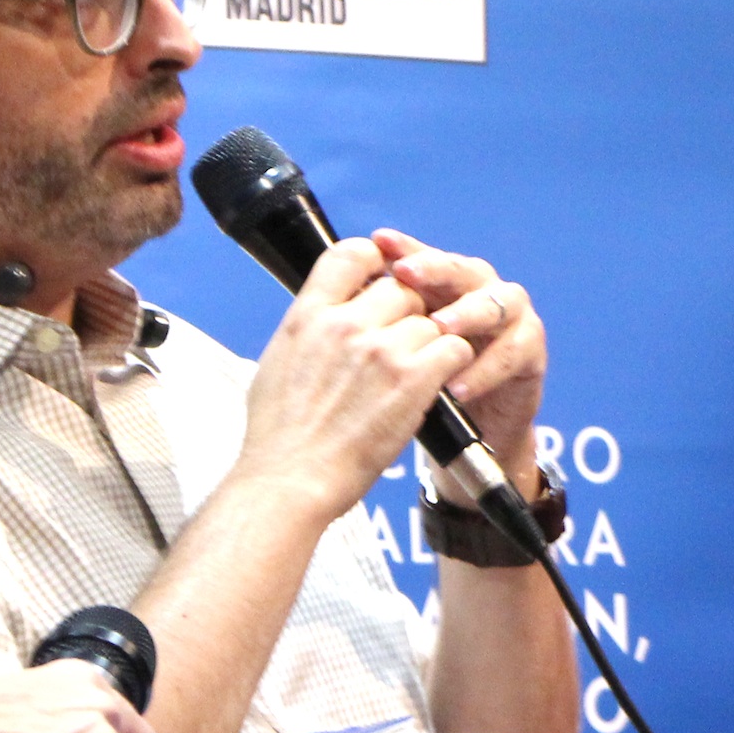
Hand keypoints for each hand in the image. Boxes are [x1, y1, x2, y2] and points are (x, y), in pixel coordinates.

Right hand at [235, 236, 479, 515]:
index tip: (385, 276)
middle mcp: (345, 324)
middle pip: (403, 289)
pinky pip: (454, 348)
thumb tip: (325, 314)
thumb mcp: (278, 362)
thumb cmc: (281, 436)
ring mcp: (381, 350)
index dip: (377, 261)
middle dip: (410, 313)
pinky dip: (454, 364)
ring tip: (419, 372)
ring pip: (433, 321)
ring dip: (434, 343)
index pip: (352, 253)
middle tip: (407, 343)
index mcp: (308, 315)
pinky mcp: (412, 379)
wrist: (290, 479)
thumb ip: (310, 328)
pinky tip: (441, 381)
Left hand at [373, 228, 547, 474]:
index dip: (403, 247)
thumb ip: (375, 322)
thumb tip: (333, 296)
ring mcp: (510, 317)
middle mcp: (479, 291)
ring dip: (468, 313)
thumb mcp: (392, 353)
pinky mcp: (530, 349)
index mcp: (444, 285)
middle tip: (407, 275)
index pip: (423, 257)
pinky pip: (514, 351)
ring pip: (496, 303)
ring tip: (441, 328)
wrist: (468, 433)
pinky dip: (486, 368)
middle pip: (462, 268)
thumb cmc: (425, 386)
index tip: (378, 241)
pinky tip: (458, 385)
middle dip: (434, 269)